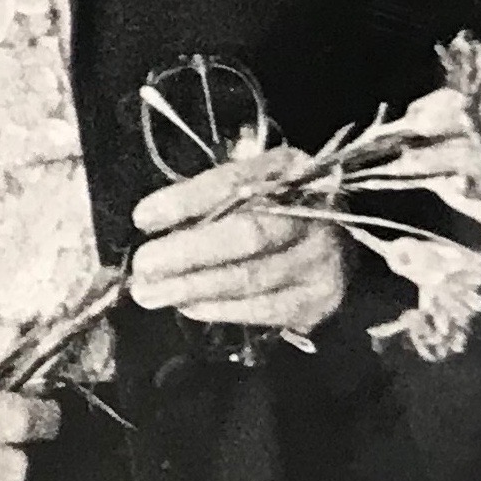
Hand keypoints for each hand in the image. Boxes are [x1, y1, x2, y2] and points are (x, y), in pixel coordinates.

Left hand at [127, 158, 346, 333]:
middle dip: (187, 252)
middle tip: (143, 265)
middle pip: (247, 234)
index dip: (186, 200)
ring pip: (251, 278)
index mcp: (290, 170)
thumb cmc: (277, 208)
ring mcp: (321, 260)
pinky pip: (262, 309)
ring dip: (193, 287)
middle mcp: (314, 212)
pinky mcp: (317, 301)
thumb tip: (151, 222)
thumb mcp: (250, 184)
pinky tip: (187, 306)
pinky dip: (219, 309)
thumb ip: (209, 198)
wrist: (338, 245)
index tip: (143, 216)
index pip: (235, 183)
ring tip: (150, 292)